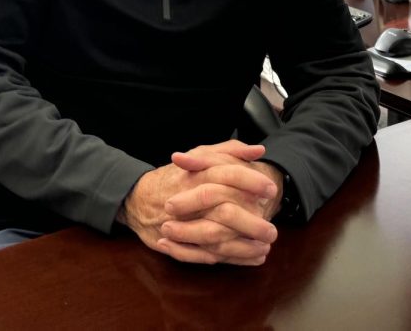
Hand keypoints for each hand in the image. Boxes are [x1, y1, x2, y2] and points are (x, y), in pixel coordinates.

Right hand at [119, 140, 278, 265]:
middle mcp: (189, 198)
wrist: (138, 198)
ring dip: (243, 246)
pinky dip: (229, 259)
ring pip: (215, 237)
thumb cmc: (177, 175)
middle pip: (223, 210)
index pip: (227, 174)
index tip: (271, 189)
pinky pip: (205, 255)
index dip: (251, 181)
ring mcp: (182, 223)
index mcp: (197, 174)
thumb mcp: (201, 155)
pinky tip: (250, 259)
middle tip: (272, 227)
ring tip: (265, 247)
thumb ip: (229, 151)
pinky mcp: (177, 243)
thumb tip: (258, 150)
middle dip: (250, 221)